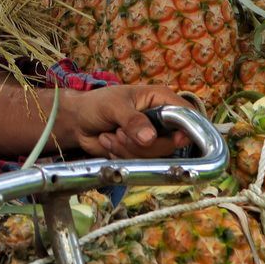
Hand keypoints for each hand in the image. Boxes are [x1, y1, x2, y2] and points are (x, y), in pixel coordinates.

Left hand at [66, 86, 192, 158]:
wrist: (76, 122)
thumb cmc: (95, 105)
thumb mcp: (114, 106)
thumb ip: (132, 120)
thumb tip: (150, 138)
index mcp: (161, 100)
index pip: (188, 116)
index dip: (186, 130)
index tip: (174, 139)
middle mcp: (160, 121)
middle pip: (172, 143)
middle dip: (143, 144)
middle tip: (120, 132)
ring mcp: (151, 139)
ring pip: (154, 156)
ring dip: (127, 150)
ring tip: (111, 135)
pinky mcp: (139, 153)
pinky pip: (138, 163)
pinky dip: (120, 156)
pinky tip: (108, 143)